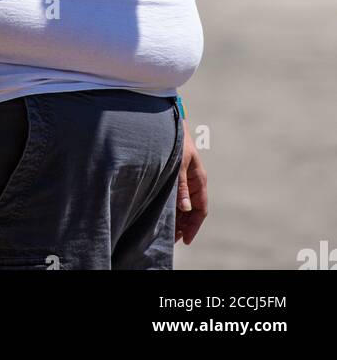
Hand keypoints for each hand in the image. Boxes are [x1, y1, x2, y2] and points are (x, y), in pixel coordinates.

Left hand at [175, 120, 207, 245]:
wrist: (171, 125)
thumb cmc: (177, 142)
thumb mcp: (179, 165)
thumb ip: (181, 186)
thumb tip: (185, 208)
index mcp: (200, 180)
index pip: (201, 209)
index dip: (194, 226)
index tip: (186, 239)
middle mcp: (194, 183)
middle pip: (192, 211)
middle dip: (184, 225)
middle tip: (172, 239)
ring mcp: (186, 181)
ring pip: (184, 206)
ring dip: (178, 218)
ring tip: (167, 231)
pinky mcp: (177, 177)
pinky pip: (177, 197)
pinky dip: (173, 208)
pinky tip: (163, 215)